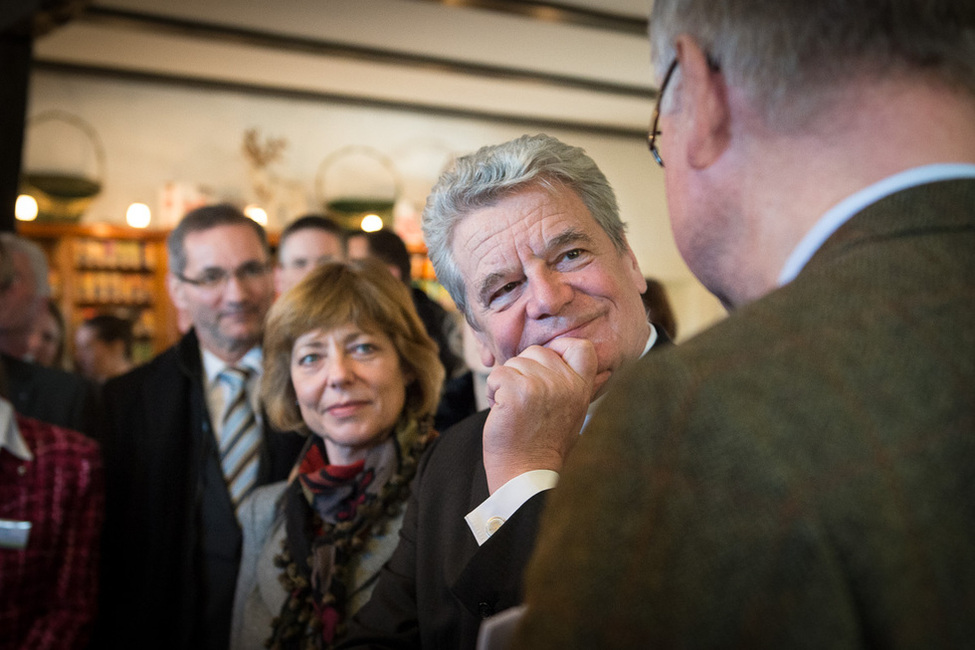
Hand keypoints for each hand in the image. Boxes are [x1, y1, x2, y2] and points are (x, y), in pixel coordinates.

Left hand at [482, 337, 596, 493]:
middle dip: (524, 371)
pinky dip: (493, 391)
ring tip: (514, 410)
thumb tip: (577, 363)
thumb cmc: (543, 446)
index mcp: (581, 388)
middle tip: (524, 401)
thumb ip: (571, 386)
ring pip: (514, 362)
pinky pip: (497, 374)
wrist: (527, 476)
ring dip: (506, 383)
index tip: (545, 366)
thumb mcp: (571, 412)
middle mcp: (565, 384)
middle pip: (537, 351)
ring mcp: (542, 386)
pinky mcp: (517, 392)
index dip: (559, 348)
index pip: (580, 346)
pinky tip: (501, 411)